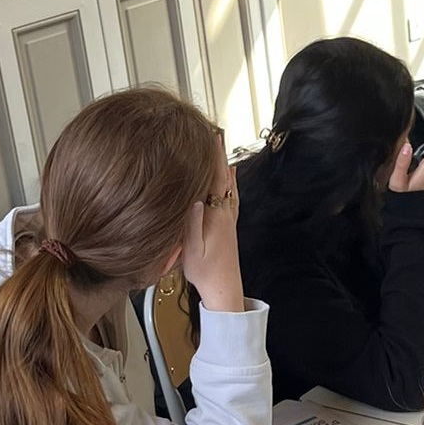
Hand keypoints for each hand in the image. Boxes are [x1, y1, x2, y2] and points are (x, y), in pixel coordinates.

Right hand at [181, 146, 242, 311]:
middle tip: (215, 134)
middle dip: (219, 156)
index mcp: (216, 217)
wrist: (224, 290)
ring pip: (229, 187)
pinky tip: (232, 178)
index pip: (216, 181)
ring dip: (225, 167)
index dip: (214, 158)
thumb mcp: (191, 250)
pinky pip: (231, 198)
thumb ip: (192, 224)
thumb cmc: (206, 273)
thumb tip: (195, 199)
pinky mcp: (229, 227)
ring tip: (222, 149)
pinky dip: (231, 183)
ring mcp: (229, 221)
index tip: (212, 137)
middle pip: (225, 179)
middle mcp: (226, 215)